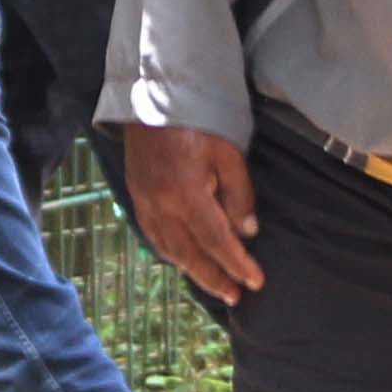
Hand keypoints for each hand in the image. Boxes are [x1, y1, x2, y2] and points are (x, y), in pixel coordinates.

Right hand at [125, 123, 262, 306]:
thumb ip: (239, 195)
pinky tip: (185, 259)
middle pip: (190, 254)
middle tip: (236, 296)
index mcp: (187, 193)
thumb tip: (247, 233)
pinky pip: (153, 236)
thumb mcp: (228, 152)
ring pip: (169, 249)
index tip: (255, 282)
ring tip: (214, 284)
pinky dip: (171, 253)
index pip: (216, 241)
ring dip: (193, 270)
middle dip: (215, 277)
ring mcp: (144, 202)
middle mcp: (161, 205)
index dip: (237, 264)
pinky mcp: (136, 196)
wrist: (151, 96)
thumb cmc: (197, 120)